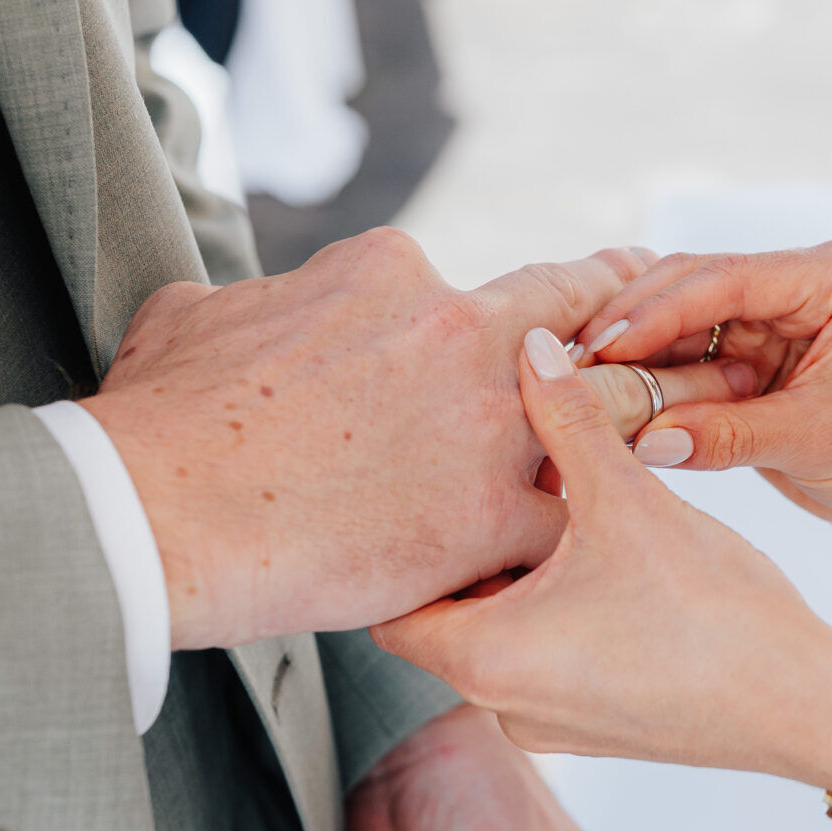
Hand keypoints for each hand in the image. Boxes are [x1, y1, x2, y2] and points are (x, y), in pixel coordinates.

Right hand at [80, 232, 650, 650]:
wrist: (159, 508)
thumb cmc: (161, 419)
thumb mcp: (194, 318)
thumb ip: (249, 303)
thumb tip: (233, 308)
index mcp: (392, 272)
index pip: (484, 285)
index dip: (521, 313)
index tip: (543, 325)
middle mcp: (458, 331)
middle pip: (575, 319)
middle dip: (623, 327)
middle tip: (662, 337)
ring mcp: (486, 424)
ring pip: (604, 415)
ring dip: (631, 429)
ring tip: (672, 443)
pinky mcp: (492, 517)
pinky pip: (572, 521)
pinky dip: (582, 538)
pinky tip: (595, 558)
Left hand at [377, 331, 831, 794]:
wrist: (807, 707)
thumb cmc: (717, 617)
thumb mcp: (630, 501)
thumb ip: (570, 420)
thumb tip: (532, 347)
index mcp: (483, 661)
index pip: (389, 601)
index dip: (406, 534)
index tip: (429, 477)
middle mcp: (500, 704)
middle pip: (445, 610)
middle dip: (472, 541)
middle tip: (495, 472)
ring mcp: (547, 724)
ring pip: (499, 630)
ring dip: (519, 571)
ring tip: (556, 504)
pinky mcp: (593, 727)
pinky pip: (545, 656)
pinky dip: (555, 606)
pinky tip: (602, 553)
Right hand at [571, 242, 831, 541]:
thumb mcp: (814, 445)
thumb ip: (728, 437)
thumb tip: (643, 440)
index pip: (728, 278)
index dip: (658, 310)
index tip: (603, 344)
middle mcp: (802, 280)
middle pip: (694, 284)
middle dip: (634, 322)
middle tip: (572, 360)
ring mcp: (775, 310)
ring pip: (683, 316)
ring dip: (636, 349)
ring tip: (579, 379)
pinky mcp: (755, 346)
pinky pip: (689, 351)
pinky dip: (653, 374)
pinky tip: (609, 394)